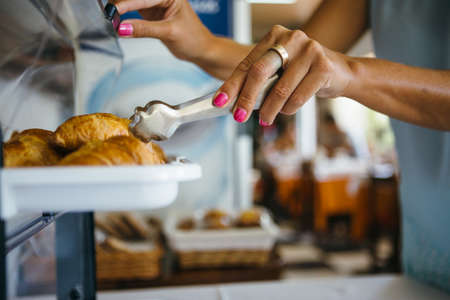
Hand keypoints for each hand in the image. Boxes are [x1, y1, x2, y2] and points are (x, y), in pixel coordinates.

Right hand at [115, 0, 213, 61]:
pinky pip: (132, 9)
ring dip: (119, 6)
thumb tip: (123, 29)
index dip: (127, 4)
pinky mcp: (149, 13)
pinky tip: (114, 17)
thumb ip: (145, 30)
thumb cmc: (194, 38)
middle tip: (107, 12)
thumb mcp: (170, 33)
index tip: (114, 11)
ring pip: (131, 1)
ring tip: (109, 15)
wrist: (200, 49)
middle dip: (121, 2)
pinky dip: (122, 13)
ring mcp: (154, 4)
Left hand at [212, 25, 354, 124]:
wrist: (342, 72)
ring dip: (269, 110)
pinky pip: (298, 96)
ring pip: (279, 89)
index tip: (219, 101)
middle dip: (246, 98)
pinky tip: (287, 110)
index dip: (231, 85)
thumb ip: (260, 81)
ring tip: (265, 120)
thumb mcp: (280, 71)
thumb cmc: (304, 72)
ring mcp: (308, 50)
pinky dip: (289, 109)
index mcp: (274, 37)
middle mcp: (290, 39)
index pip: (247, 64)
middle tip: (238, 117)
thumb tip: (233, 102)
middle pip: (259, 72)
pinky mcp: (323, 66)